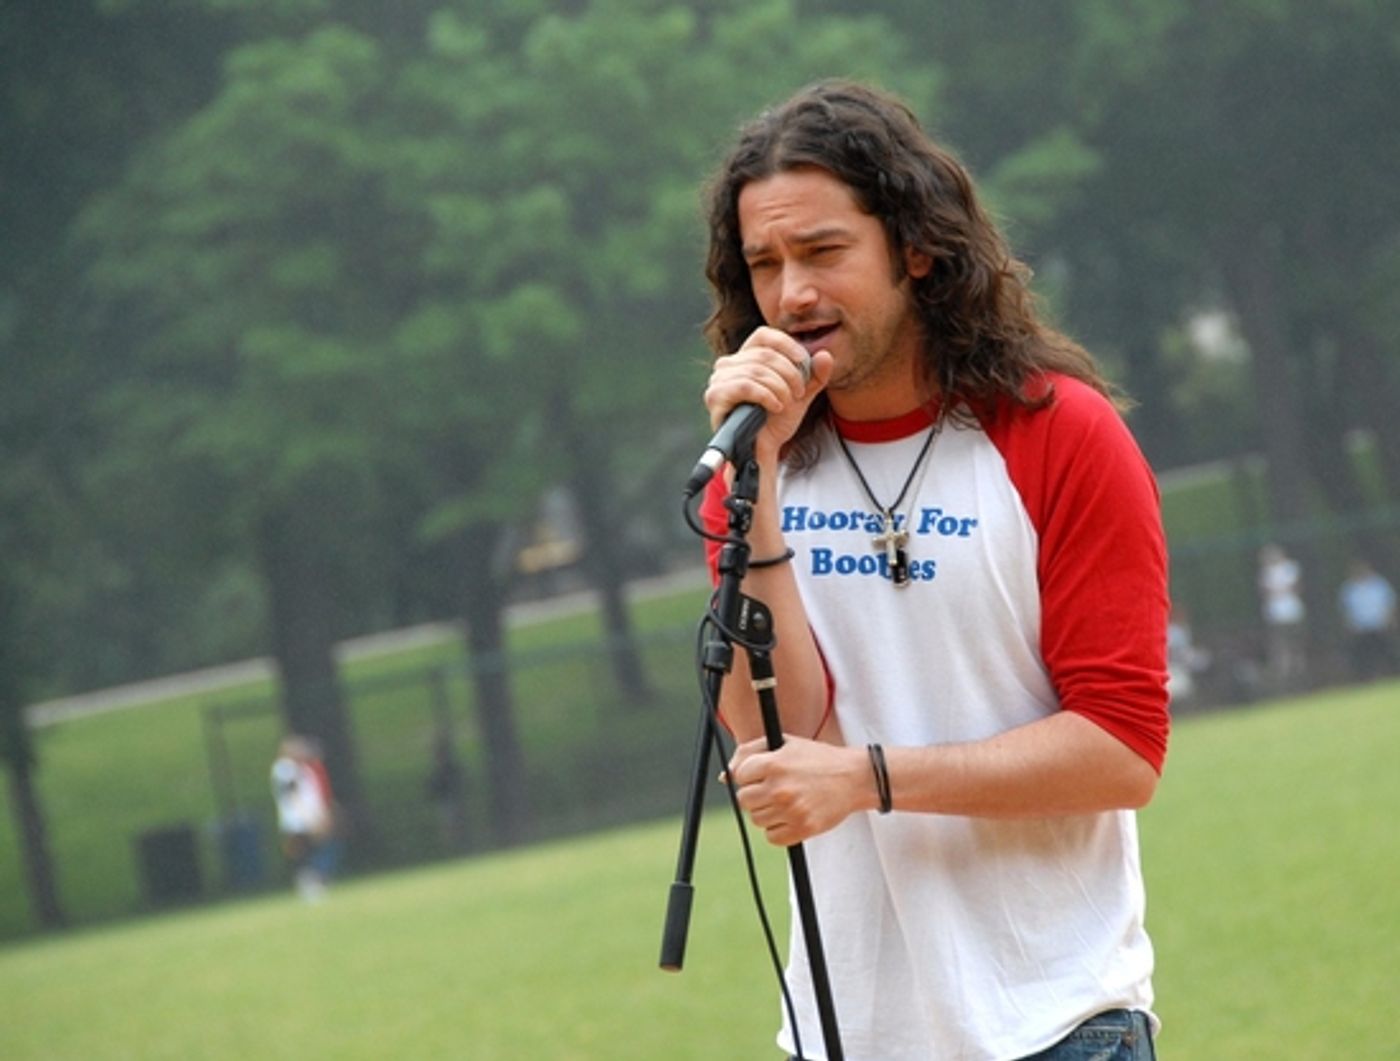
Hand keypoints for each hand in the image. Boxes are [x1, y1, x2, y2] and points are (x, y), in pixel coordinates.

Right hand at [704, 328, 831, 461]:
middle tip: (799, 393)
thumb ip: (814, 376)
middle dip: (789, 374)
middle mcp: (728, 364)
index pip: (764, 335)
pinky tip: (775, 407)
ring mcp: (719, 380)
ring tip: (786, 404)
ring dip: (780, 388)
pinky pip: (745, 386)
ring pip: (756, 370)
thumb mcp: (801, 395)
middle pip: (765, 355)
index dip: (786, 344)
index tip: (804, 361)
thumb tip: (825, 354)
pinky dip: (766, 396)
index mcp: (746, 358)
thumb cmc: (776, 421)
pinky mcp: (715, 396)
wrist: (763, 450)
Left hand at [727, 736, 869, 845]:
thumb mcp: (786, 744)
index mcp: (775, 763)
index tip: (762, 774)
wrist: (853, 778)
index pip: (739, 775)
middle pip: (744, 800)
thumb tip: (726, 776)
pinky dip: (777, 829)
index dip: (749, 774)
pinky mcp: (802, 829)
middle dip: (754, 794)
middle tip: (773, 788)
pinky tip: (790, 815)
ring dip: (766, 812)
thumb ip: (751, 752)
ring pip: (756, 819)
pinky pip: (771, 837)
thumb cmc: (817, 759)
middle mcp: (781, 788)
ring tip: (785, 800)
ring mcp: (791, 810)